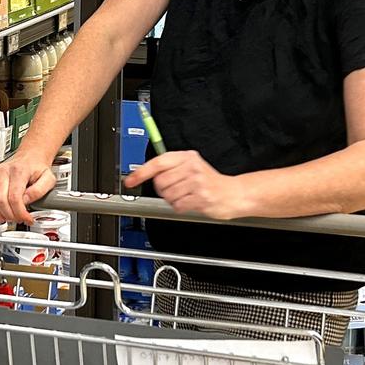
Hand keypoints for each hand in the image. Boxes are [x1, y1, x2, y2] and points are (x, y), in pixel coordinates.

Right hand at [0, 151, 55, 224]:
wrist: (31, 157)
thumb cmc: (37, 169)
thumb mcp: (48, 179)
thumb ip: (39, 191)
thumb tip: (26, 201)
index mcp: (19, 172)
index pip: (15, 198)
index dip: (20, 212)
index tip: (26, 219)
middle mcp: (4, 171)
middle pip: (0, 199)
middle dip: (9, 214)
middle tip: (16, 219)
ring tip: (3, 217)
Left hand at [123, 151, 249, 219]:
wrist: (234, 193)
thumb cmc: (210, 182)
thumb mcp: (192, 167)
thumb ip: (171, 167)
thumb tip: (145, 173)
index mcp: (187, 157)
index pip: (158, 162)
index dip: (141, 172)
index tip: (130, 181)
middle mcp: (192, 167)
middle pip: (160, 182)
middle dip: (163, 190)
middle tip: (177, 190)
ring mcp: (197, 182)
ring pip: (168, 195)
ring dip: (174, 200)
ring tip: (187, 196)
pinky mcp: (201, 197)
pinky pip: (178, 206)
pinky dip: (181, 207)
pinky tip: (191, 203)